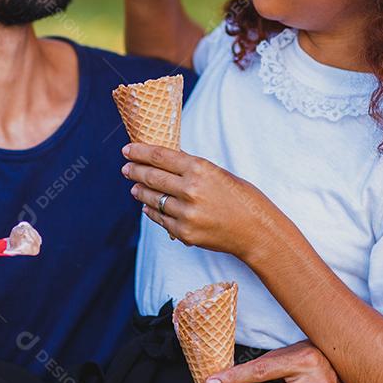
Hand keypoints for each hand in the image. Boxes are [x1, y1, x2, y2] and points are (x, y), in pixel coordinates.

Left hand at [121, 143, 288, 259]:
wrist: (257, 231)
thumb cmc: (241, 198)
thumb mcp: (217, 174)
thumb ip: (191, 168)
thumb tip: (163, 160)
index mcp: (200, 169)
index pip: (160, 156)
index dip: (140, 152)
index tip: (127, 150)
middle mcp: (190, 190)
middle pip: (151, 177)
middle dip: (134, 171)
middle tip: (126, 168)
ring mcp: (186, 213)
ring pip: (152, 199)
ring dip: (140, 192)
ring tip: (135, 187)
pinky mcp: (184, 233)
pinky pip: (160, 218)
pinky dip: (151, 211)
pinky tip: (147, 206)